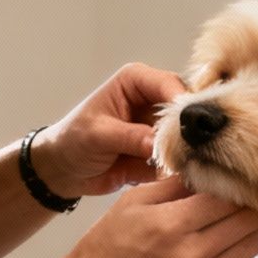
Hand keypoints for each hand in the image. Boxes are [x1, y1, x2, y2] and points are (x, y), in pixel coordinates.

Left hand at [33, 63, 185, 198]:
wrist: (64, 171)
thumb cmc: (73, 141)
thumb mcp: (97, 135)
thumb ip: (129, 137)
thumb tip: (160, 144)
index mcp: (136, 81)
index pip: (170, 85)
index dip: (183, 104)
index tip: (191, 128)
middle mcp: (153, 100)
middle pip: (188, 109)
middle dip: (190, 130)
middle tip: (193, 151)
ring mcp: (160, 126)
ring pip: (189, 135)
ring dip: (189, 151)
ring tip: (186, 166)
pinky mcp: (162, 150)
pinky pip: (182, 157)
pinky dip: (183, 166)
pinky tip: (182, 175)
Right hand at [51, 176, 257, 257]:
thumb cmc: (104, 246)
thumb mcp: (132, 202)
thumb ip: (174, 185)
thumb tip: (207, 173)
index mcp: (173, 225)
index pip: (229, 198)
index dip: (237, 184)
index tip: (236, 177)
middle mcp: (192, 255)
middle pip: (249, 223)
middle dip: (249, 205)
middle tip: (241, 196)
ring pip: (249, 248)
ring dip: (246, 230)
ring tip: (231, 219)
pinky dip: (232, 253)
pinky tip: (216, 243)